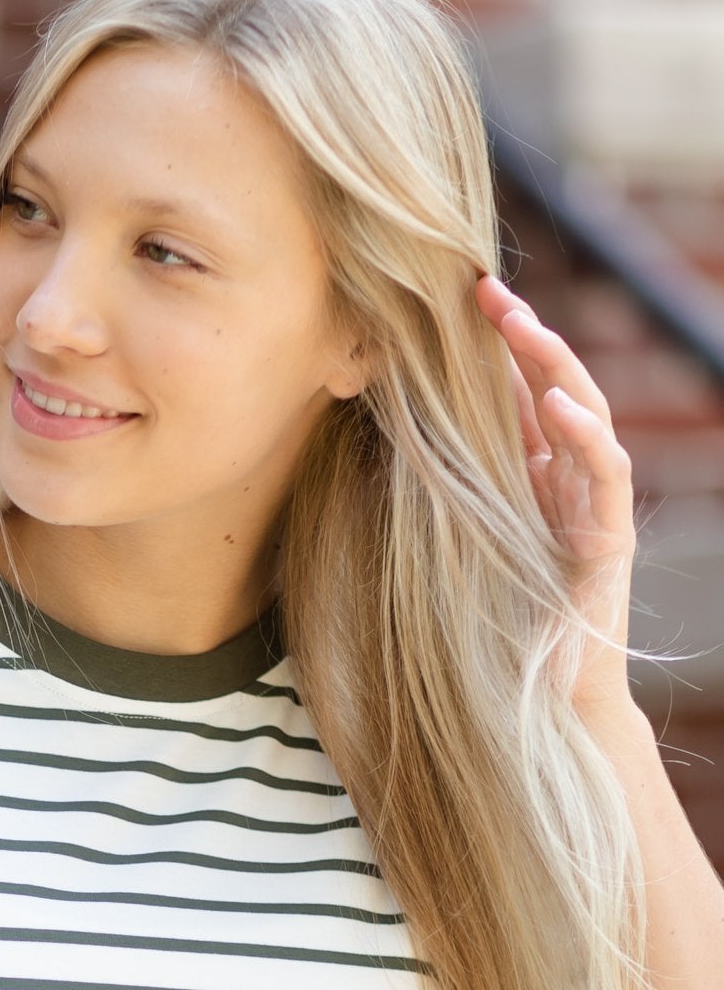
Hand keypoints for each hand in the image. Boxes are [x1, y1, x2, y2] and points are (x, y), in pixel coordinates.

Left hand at [475, 274, 638, 722]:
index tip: (452, 301)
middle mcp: (565, 480)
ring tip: (521, 325)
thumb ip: (436, 492)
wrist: (538, 699)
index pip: (515, 392)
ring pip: (585, 414)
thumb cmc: (487, 627)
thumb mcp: (449, 542)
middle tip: (484, 290)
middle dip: (522, 335)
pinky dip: (583, 435)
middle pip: (552, 386)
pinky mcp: (610, 537)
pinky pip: (604, 474)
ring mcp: (593, 504)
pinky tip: (556, 404)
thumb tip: (378, 440)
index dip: (490, 346)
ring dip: (553, 365)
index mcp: (528, 475)